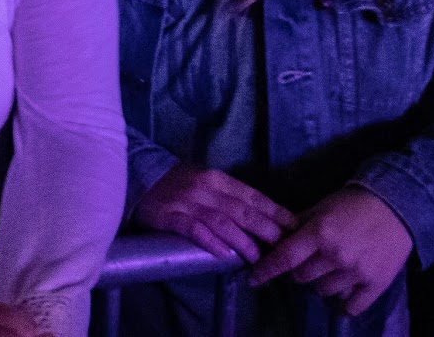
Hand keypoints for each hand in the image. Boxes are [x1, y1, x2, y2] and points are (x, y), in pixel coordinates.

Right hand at [136, 164, 294, 264]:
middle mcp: (206, 188)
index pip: (252, 196)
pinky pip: (194, 229)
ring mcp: (188, 202)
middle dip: (265, 228)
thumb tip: (261, 218)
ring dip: (242, 241)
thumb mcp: (207, 183)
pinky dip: (210, 241)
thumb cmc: (179, 183)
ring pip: (222, 222)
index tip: (294, 225)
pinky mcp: (171, 216)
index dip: (275, 211)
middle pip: (242, 210)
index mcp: (218, 179)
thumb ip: (230, 198)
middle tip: (283, 245)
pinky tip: (223, 254)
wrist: (139, 175)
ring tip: (256, 258)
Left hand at [251, 186, 415, 314]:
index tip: (253, 279)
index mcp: (319, 233)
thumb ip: (298, 224)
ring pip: (323, 292)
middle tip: (309, 262)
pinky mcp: (375, 285)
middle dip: (300, 271)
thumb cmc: (354, 204)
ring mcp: (356, 273)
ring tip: (330, 271)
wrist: (397, 206)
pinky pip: (350, 307)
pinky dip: (342, 303)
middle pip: (302, 278)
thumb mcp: (322, 207)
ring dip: (321, 284)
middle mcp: (335, 255)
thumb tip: (273, 237)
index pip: (285, 258)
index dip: (266, 270)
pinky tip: (343, 292)